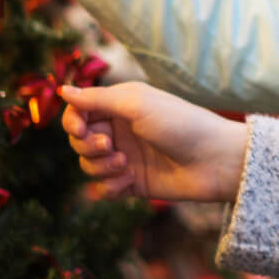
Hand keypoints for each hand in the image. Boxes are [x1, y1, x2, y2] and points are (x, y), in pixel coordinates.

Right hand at [59, 82, 250, 201]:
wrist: (215, 160)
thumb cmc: (180, 124)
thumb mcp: (136, 104)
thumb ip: (97, 99)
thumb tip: (63, 90)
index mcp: (121, 105)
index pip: (79, 112)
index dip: (73, 122)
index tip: (80, 129)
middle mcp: (121, 130)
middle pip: (79, 141)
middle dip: (87, 145)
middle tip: (109, 146)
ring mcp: (126, 157)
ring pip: (89, 166)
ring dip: (99, 167)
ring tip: (125, 164)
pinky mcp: (133, 183)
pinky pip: (104, 189)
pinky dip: (110, 187)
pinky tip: (129, 181)